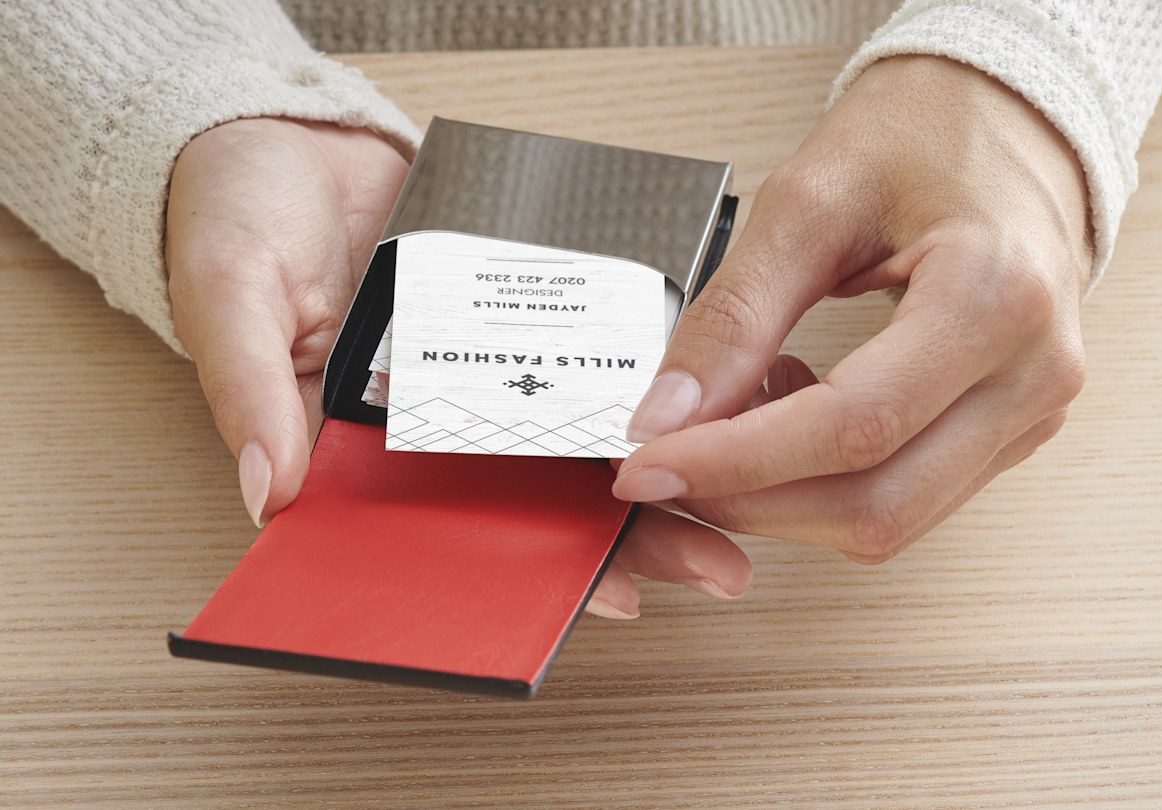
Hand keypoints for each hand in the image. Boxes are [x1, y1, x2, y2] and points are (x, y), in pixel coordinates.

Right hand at [166, 118, 749, 618]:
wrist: (285, 134)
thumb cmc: (238, 216)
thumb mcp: (228, 297)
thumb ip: (248, 390)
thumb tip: (270, 494)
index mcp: (364, 441)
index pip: (449, 531)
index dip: (523, 570)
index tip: (601, 595)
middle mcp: (434, 415)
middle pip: (533, 495)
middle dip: (621, 534)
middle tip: (710, 565)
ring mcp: (482, 360)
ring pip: (572, 432)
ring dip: (648, 465)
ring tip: (733, 500)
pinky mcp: (515, 306)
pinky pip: (580, 350)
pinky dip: (635, 377)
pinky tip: (699, 400)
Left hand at [613, 56, 1091, 563]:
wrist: (1006, 124)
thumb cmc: (919, 137)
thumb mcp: (807, 202)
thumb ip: (735, 316)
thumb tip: (665, 417)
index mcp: (995, 296)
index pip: (853, 426)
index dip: (737, 461)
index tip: (650, 463)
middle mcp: (1032, 372)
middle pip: (875, 503)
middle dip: (750, 500)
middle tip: (668, 463)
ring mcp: (1030, 411)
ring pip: (890, 520)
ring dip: (784, 500)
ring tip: (735, 420)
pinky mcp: (1011, 431)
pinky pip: (907, 500)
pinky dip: (824, 483)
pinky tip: (789, 416)